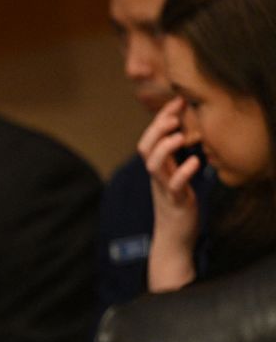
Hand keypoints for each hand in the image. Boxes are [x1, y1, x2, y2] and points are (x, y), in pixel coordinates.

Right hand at [138, 97, 200, 291]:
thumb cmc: (178, 207)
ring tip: (180, 136)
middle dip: (157, 129)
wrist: (174, 240)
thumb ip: (175, 161)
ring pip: (154, 166)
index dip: (160, 120)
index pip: (150, 140)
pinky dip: (183, 173)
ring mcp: (164, 190)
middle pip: (145, 149)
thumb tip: (185, 136)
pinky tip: (196, 163)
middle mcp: (157, 178)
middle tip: (173, 116)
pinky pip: (175, 186)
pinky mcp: (175, 203)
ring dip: (165, 148)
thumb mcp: (175, 179)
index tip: (176, 102)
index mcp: (158, 171)